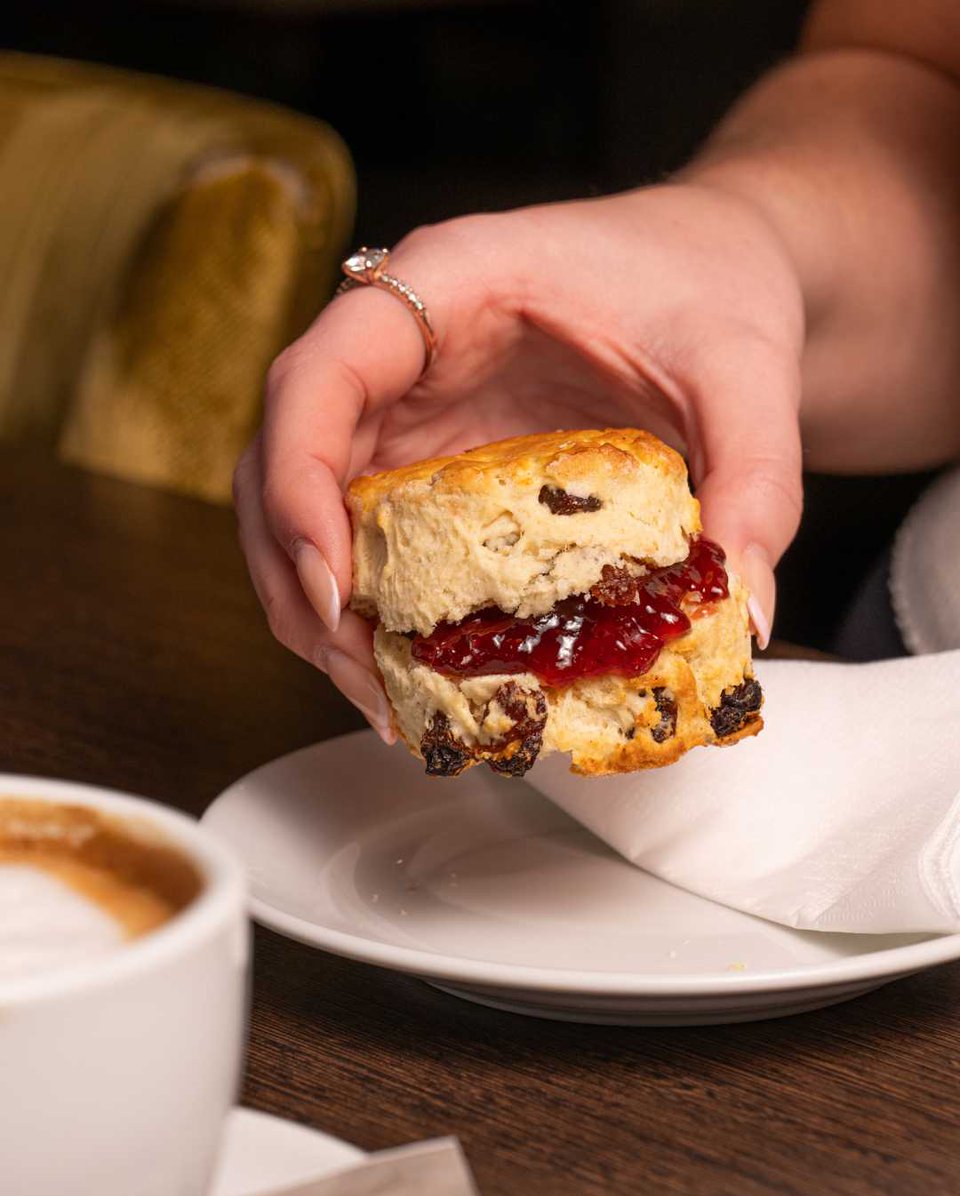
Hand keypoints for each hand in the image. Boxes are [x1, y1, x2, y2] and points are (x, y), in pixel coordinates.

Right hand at [234, 183, 804, 739]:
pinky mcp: (429, 458)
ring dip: (324, 611)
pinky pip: (368, 534)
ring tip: (389, 702)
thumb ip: (755, 484)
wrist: (713, 268)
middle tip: (366, 677)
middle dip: (299, 579)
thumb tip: (745, 615)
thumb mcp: (747, 372)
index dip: (296, 482)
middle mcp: (402, 348)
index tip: (335, 584)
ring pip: (308, 509)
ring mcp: (407, 407)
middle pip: (280, 460)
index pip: (317, 377)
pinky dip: (374, 608)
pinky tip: (415, 672)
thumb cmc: (710, 283)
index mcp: (448, 282)